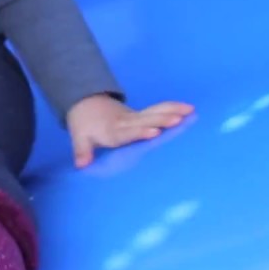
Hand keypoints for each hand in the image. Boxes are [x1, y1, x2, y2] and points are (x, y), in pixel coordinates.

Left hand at [66, 94, 193, 167]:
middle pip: (144, 120)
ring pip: (154, 112)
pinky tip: (189, 108)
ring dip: (171, 111)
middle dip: (160, 120)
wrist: (86, 104)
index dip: (139, 132)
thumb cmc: (85, 126)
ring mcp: (135, 116)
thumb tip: (81, 165)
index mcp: (112, 130)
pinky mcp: (142, 114)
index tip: (153, 131)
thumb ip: (82, 151)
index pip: (127, 132)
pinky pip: (158, 110)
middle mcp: (126, 122)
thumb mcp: (79, 138)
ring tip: (189, 111)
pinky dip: (172, 108)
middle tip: (177, 120)